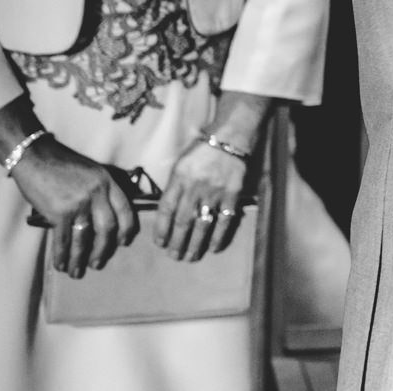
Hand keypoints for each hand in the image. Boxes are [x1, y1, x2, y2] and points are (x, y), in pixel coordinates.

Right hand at [9, 138, 138, 278]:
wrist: (35, 157)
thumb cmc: (63, 164)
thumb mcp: (92, 171)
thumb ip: (103, 189)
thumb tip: (108, 213)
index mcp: (108, 182)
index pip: (125, 209)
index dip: (127, 229)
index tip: (124, 242)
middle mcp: (97, 193)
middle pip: (108, 227)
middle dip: (104, 249)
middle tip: (99, 263)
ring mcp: (78, 203)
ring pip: (85, 238)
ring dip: (81, 258)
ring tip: (77, 272)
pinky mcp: (59, 212)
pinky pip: (64, 239)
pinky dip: (62, 255)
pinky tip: (61, 265)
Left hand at [156, 139, 250, 261]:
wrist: (231, 136)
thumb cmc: (202, 149)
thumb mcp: (180, 163)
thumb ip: (173, 186)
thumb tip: (166, 213)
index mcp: (179, 178)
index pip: (165, 210)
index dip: (161, 230)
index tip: (160, 244)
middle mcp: (195, 187)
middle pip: (183, 222)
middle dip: (176, 243)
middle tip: (173, 257)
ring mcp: (215, 192)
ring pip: (202, 225)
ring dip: (195, 244)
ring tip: (189, 257)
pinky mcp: (232, 194)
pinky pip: (224, 220)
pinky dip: (218, 236)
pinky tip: (213, 248)